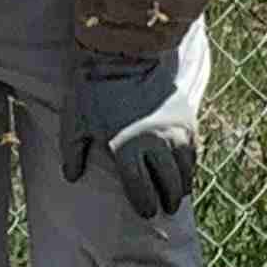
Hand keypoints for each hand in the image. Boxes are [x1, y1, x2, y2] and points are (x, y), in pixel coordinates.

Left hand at [62, 44, 195, 219]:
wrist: (123, 54)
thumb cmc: (93, 90)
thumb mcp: (75, 122)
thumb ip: (72, 153)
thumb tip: (72, 177)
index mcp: (127, 149)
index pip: (142, 189)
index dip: (145, 205)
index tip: (146, 212)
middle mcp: (156, 144)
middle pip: (169, 184)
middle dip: (168, 200)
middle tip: (165, 208)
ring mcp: (175, 131)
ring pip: (186, 170)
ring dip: (183, 185)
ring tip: (178, 193)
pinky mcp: (187, 118)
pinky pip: (193, 150)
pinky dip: (190, 164)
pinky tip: (185, 169)